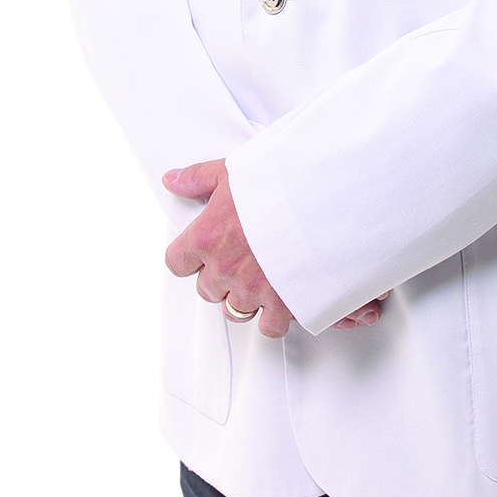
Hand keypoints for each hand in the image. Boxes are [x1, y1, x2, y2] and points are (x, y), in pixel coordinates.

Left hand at [162, 159, 391, 335]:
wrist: (325, 198)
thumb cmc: (281, 182)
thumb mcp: (232, 171)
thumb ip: (197, 178)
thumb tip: (172, 180)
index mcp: (207, 237)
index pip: (177, 262)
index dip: (189, 256)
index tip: (201, 250)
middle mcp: (225, 269)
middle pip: (207, 289)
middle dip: (220, 276)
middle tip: (240, 257)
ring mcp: (253, 290)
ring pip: (235, 310)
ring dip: (245, 296)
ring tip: (261, 276)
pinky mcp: (283, 304)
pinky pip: (269, 326)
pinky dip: (274, 317)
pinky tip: (282, 297)